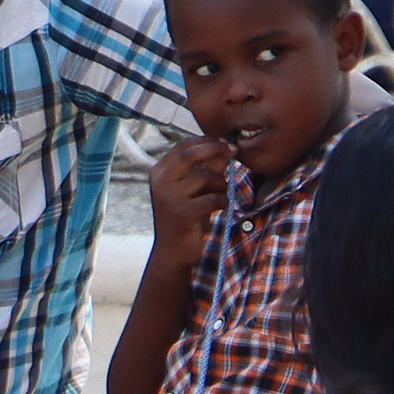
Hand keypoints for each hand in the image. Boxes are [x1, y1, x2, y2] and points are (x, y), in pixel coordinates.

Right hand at [146, 136, 232, 260]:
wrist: (173, 252)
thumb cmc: (185, 218)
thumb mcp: (193, 190)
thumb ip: (205, 169)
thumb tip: (224, 149)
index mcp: (159, 172)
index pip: (183, 147)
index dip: (206, 141)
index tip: (225, 143)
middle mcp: (160, 182)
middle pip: (191, 155)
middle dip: (216, 150)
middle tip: (234, 152)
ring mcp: (169, 198)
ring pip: (205, 177)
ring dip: (221, 183)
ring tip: (222, 194)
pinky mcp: (182, 214)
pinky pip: (213, 198)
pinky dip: (223, 201)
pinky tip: (223, 207)